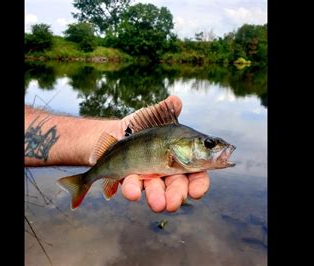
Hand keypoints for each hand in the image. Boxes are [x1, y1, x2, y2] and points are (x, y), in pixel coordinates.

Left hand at [111, 96, 210, 211]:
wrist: (114, 134)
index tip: (196, 191)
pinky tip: (132, 192)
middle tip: (173, 203)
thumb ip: (165, 110)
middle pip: (178, 187)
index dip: (198, 185)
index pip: (196, 175)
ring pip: (157, 192)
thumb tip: (175, 101)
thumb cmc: (141, 125)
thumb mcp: (152, 115)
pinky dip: (133, 189)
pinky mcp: (132, 181)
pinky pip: (133, 188)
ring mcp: (150, 179)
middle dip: (176, 196)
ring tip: (157, 204)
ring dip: (157, 198)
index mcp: (183, 157)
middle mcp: (169, 172)